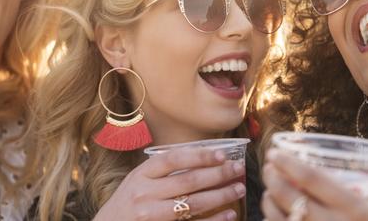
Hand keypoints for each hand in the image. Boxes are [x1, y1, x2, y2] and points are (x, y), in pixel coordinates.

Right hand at [94, 147, 245, 220]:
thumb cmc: (128, 203)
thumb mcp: (137, 181)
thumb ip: (161, 170)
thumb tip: (201, 157)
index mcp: (140, 175)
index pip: (173, 159)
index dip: (199, 155)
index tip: (222, 154)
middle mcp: (145, 194)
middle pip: (188, 181)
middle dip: (218, 174)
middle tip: (238, 169)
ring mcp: (152, 215)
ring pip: (194, 204)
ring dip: (221, 195)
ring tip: (239, 188)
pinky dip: (214, 220)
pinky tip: (230, 214)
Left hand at [262, 148, 367, 220]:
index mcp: (356, 210)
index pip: (313, 179)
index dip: (289, 163)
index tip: (274, 152)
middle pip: (289, 197)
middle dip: (272, 178)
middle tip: (268, 167)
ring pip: (279, 218)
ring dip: (268, 200)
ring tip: (269, 190)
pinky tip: (275, 215)